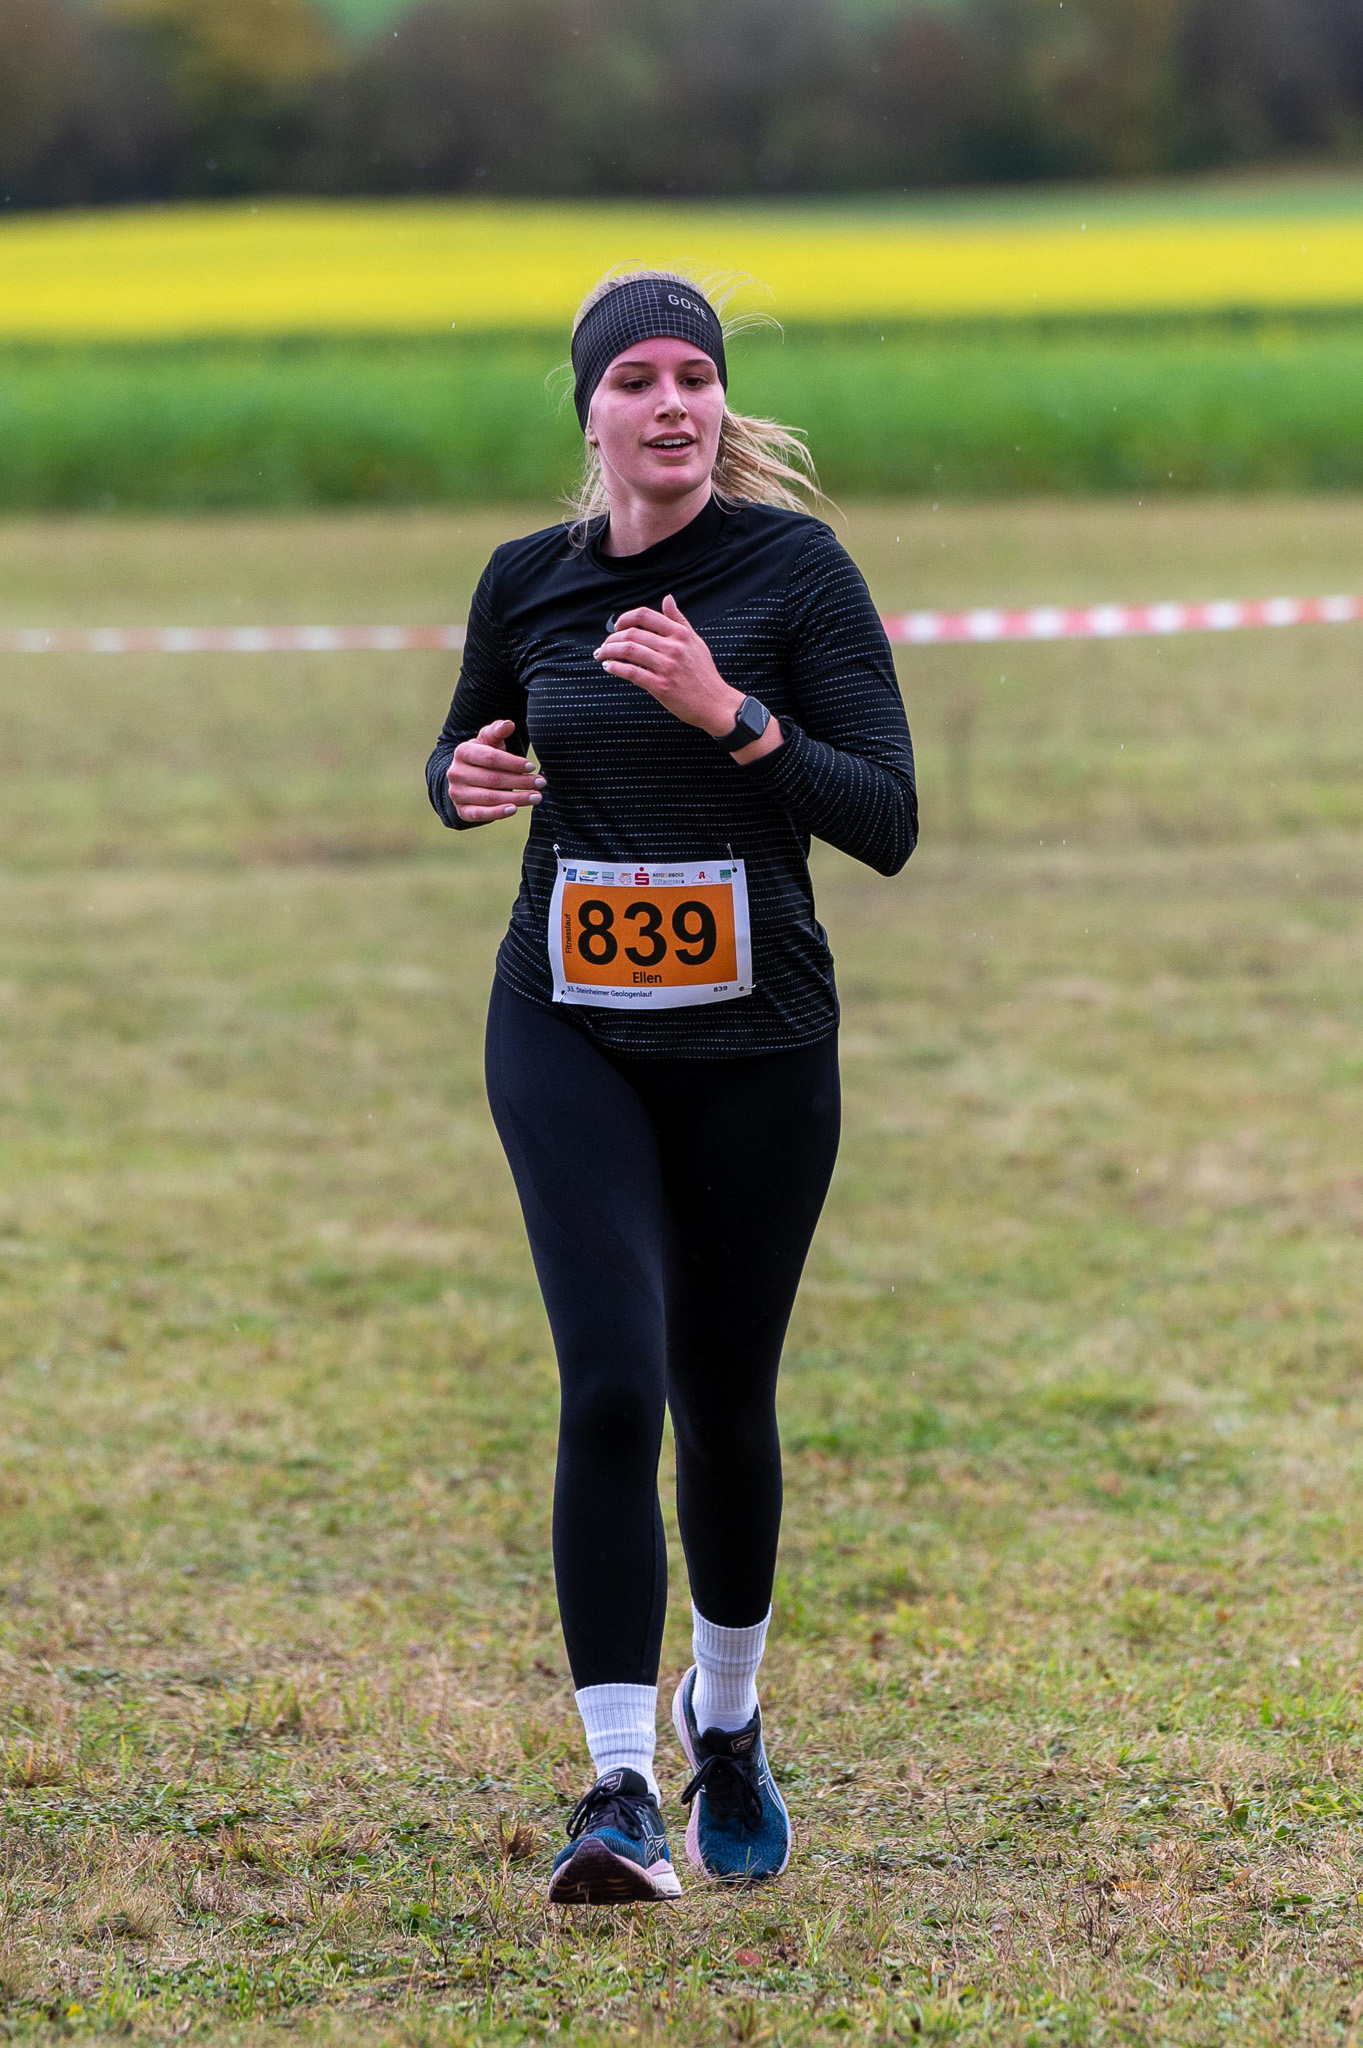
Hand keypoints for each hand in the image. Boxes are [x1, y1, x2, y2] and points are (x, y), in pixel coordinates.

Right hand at [446, 719, 544, 822]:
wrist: (466, 778)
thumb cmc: (483, 756)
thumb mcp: (489, 740)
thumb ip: (497, 731)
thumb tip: (508, 724)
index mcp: (462, 752)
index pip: (490, 758)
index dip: (513, 762)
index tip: (531, 766)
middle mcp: (456, 773)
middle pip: (492, 779)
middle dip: (520, 781)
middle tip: (540, 782)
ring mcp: (457, 793)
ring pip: (489, 797)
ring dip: (516, 798)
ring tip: (536, 796)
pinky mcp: (462, 810)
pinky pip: (480, 814)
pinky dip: (497, 813)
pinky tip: (514, 809)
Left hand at [594, 595, 744, 737]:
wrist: (715, 703)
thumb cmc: (704, 673)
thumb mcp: (695, 641)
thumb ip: (679, 620)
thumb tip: (667, 599)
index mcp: (680, 634)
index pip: (645, 615)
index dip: (625, 618)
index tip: (616, 626)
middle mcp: (673, 647)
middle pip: (632, 633)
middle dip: (612, 638)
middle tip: (605, 645)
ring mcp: (667, 667)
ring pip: (629, 650)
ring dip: (609, 651)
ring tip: (602, 654)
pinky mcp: (661, 686)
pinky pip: (632, 672)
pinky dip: (616, 668)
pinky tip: (609, 667)